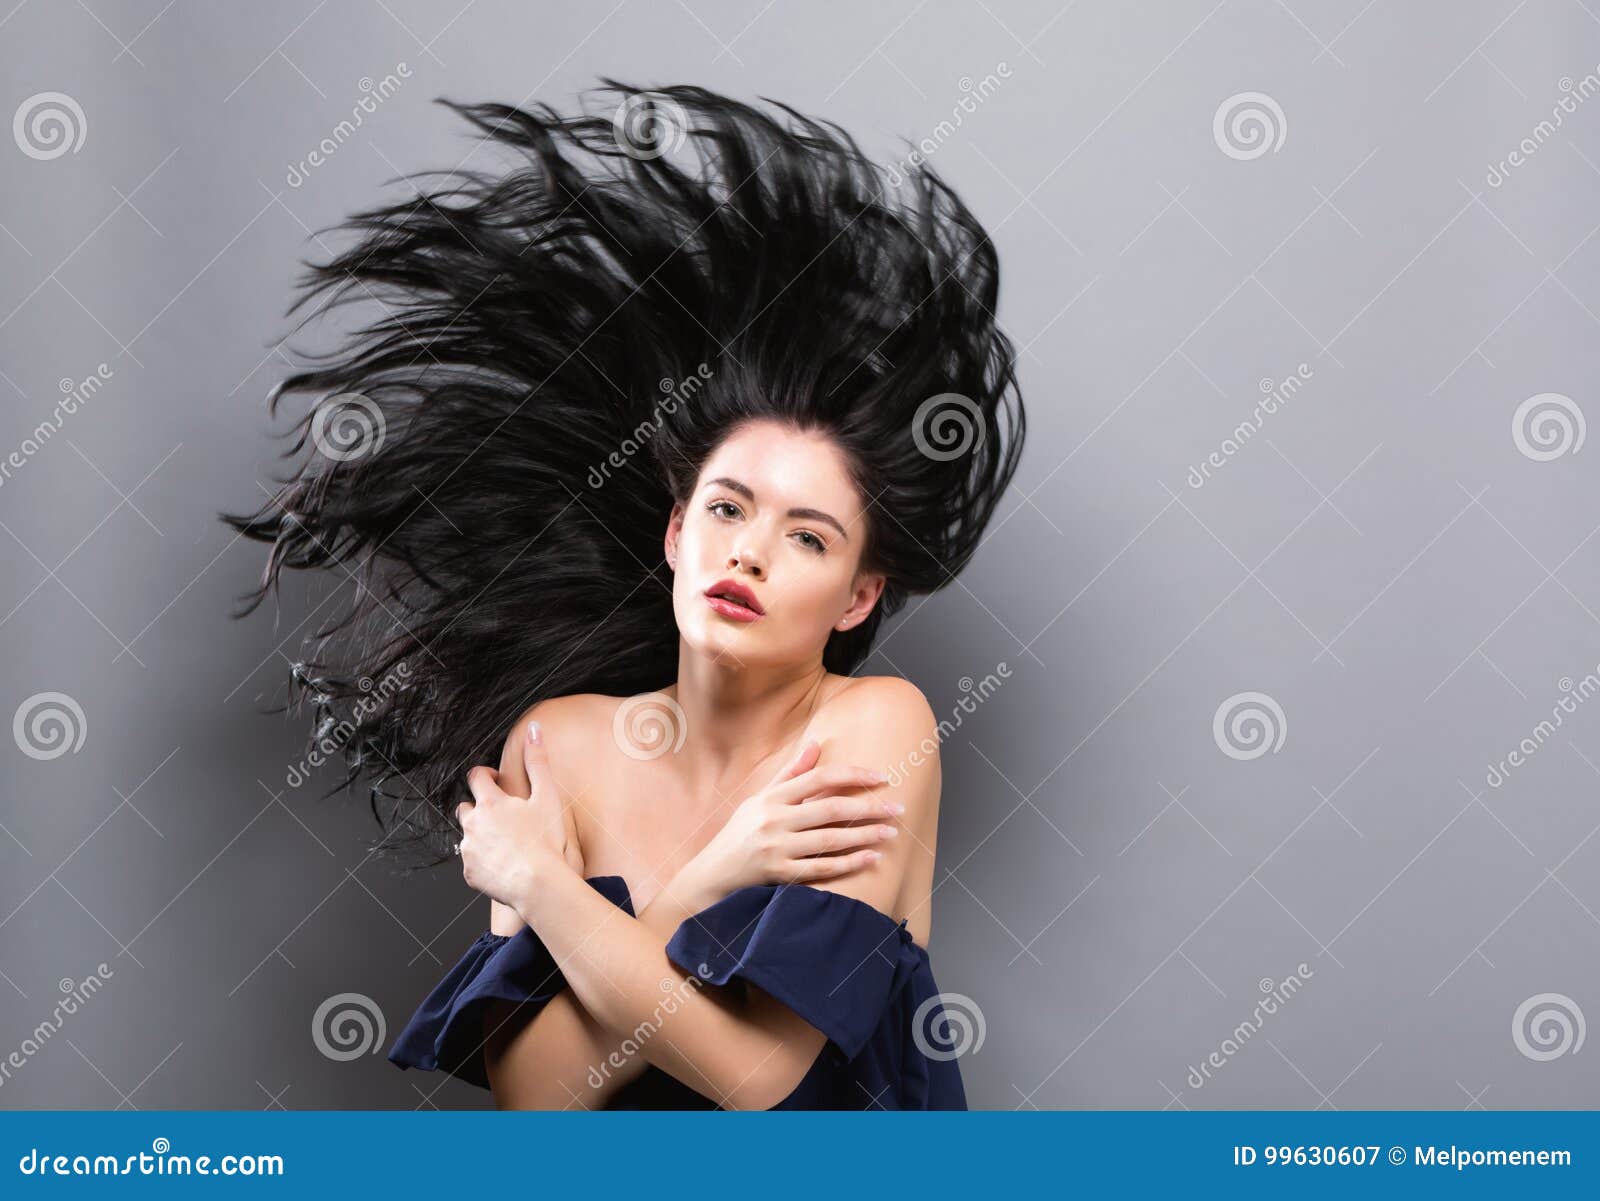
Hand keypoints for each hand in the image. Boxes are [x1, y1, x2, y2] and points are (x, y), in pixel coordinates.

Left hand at [456, 722, 581, 908]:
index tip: (495, 779)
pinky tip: (503, 865)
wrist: (537, 884)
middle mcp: (472, 823)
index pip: (476, 777)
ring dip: (481, 835)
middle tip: (503, 816)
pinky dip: (484, 861)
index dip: (485, 775)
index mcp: (490, 802)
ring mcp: (468, 850)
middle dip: (479, 807)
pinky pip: (472, 862)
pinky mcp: (469, 873)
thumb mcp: (546, 796)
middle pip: (465, 807)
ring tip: (506, 844)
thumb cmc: (545, 840)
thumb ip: (538, 761)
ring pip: (468, 836)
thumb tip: (533, 729)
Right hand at [681, 739, 902, 901]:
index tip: (881, 777)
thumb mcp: (760, 799)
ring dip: (864, 835)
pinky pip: (820, 869)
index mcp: (771, 798)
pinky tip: (872, 859)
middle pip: (830, 808)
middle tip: (898, 807)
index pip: (819, 778)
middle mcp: (773, 820)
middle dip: (868, 807)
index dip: (852, 775)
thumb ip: (790, 774)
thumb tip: (817, 744)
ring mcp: (776, 848)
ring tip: (891, 833)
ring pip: (829, 839)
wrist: (713, 874)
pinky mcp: (778, 875)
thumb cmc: (741, 832)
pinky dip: (848, 864)